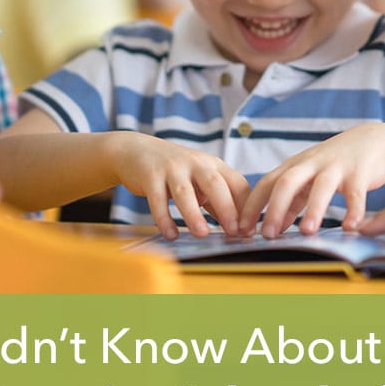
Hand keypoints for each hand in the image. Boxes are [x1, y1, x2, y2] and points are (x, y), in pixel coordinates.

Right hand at [110, 133, 251, 239]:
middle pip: (215, 184)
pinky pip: (157, 199)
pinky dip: (164, 218)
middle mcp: (195, 163)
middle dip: (226, 208)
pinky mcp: (150, 175)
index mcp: (213, 165)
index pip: (237, 184)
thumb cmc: (175, 170)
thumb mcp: (200, 181)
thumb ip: (216, 202)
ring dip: (194, 214)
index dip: (245, 207)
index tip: (248, 230)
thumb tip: (237, 229)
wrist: (136, 150)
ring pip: (185, 192)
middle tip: (233, 232)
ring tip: (202, 234)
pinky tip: (170, 234)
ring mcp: (172, 168)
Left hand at [241, 124, 384, 237]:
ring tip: (308, 232)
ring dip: (314, 209)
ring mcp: (336, 167)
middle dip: (274, 208)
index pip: (266, 184)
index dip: (252, 206)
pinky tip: (350, 228)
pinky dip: (353, 210)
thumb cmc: (334, 164)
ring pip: (321, 187)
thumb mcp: (309, 178)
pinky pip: (356, 194)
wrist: (373, 140)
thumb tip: (275, 226)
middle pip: (287, 182)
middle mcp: (312, 164)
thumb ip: (292, 200)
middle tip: (266, 235)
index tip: (240, 230)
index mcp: (295, 166)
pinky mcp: (360, 173)